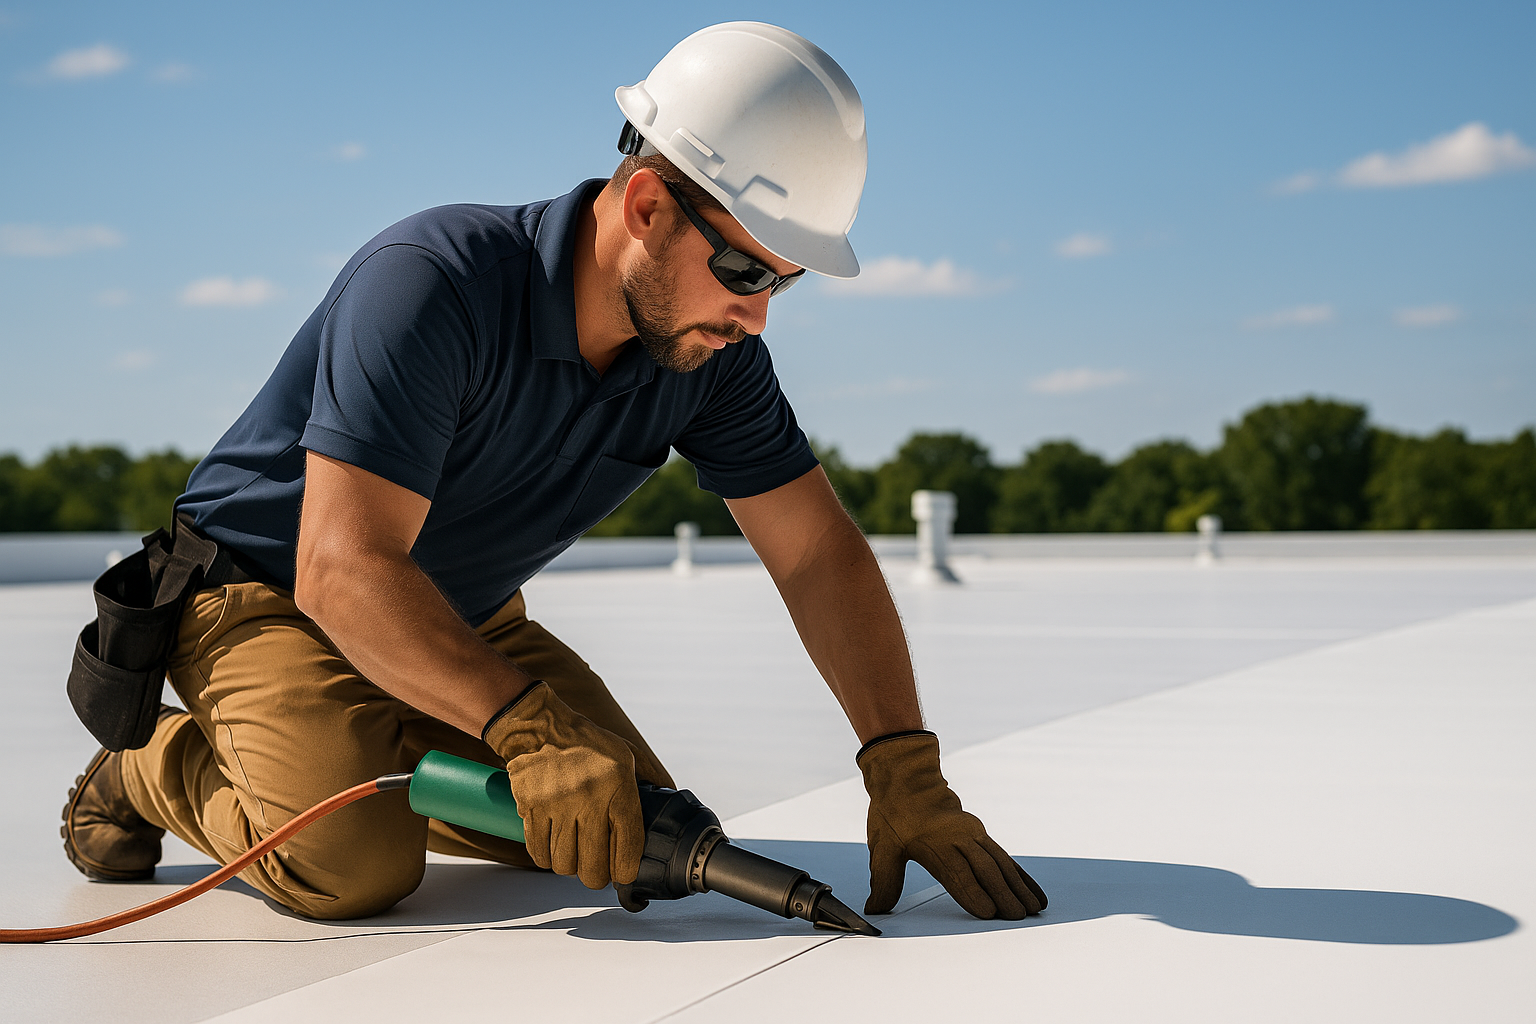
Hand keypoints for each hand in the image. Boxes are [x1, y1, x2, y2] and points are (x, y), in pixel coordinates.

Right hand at [484, 682, 644, 889]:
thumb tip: (667, 800)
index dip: (626, 869)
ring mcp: (558, 805)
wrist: (539, 727)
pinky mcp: (532, 808)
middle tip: (595, 870)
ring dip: (569, 866)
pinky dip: (546, 857)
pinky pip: (539, 852)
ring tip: (573, 854)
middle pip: (594, 866)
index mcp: (618, 786)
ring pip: (564, 864)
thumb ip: (645, 781)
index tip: (623, 873)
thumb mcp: (624, 755)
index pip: (628, 844)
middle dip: (596, 876)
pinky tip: (552, 847)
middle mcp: (590, 798)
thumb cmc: (585, 744)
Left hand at [858, 731, 1046, 918]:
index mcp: (934, 843)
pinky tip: (1033, 892)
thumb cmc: (894, 814)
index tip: (988, 912)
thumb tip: (874, 909)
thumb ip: (884, 880)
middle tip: (1017, 917)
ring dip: (1018, 886)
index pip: (956, 872)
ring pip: (1000, 863)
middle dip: (1002, 894)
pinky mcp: (981, 835)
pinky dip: (1020, 875)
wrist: (907, 779)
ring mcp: (973, 835)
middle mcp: (959, 838)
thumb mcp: (882, 845)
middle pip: (984, 868)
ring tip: (1033, 909)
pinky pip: (1004, 857)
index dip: (972, 892)